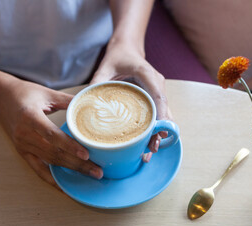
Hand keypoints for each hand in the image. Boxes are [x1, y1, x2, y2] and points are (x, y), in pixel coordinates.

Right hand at [0, 76, 102, 188]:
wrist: (0, 97)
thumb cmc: (25, 93)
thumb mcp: (48, 93)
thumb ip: (69, 100)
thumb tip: (91, 103)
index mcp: (30, 117)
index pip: (52, 135)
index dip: (69, 146)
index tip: (86, 155)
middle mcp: (24, 134)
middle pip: (54, 153)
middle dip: (77, 164)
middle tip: (97, 171)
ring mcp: (22, 145)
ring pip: (49, 161)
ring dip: (70, 170)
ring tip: (90, 174)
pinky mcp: (22, 152)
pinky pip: (38, 169)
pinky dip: (52, 179)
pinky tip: (65, 187)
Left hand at [90, 41, 172, 161]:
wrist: (128, 48)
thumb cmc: (117, 57)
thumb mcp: (104, 68)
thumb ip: (96, 84)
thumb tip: (87, 105)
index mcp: (146, 74)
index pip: (157, 96)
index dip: (159, 115)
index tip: (157, 132)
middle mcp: (157, 83)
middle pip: (164, 109)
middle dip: (160, 130)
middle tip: (152, 148)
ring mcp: (158, 90)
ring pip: (164, 114)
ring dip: (160, 131)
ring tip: (151, 150)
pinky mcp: (156, 96)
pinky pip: (159, 113)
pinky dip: (156, 127)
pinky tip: (150, 140)